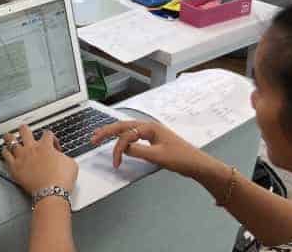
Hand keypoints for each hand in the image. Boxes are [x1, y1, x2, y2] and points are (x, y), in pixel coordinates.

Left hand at [1, 124, 77, 194]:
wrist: (51, 193)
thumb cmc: (62, 180)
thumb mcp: (71, 164)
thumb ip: (64, 156)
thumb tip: (61, 156)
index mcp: (46, 146)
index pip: (47, 133)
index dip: (51, 138)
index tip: (53, 145)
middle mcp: (32, 148)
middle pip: (24, 130)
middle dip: (24, 129)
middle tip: (24, 130)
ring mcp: (22, 157)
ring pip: (10, 140)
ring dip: (10, 138)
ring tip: (9, 137)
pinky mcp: (15, 167)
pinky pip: (5, 155)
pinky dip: (5, 152)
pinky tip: (5, 152)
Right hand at [92, 120, 208, 177]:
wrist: (198, 165)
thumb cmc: (181, 158)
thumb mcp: (158, 156)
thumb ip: (138, 151)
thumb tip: (123, 149)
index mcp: (150, 127)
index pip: (127, 134)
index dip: (119, 148)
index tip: (116, 161)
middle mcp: (149, 127)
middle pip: (123, 126)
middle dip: (107, 131)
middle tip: (93, 137)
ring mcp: (151, 133)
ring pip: (128, 130)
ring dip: (114, 134)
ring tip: (100, 136)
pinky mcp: (153, 141)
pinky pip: (134, 137)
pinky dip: (124, 139)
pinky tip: (120, 143)